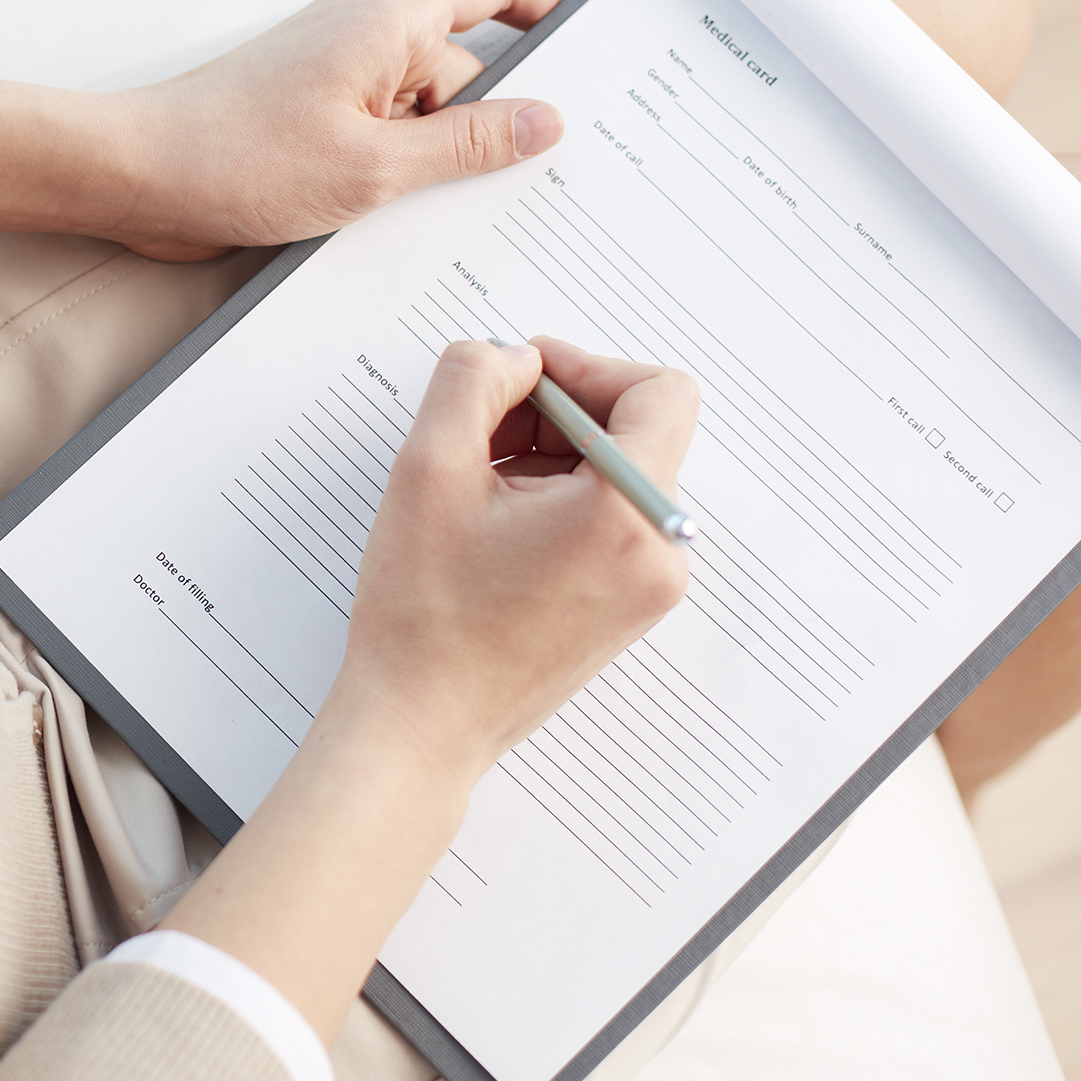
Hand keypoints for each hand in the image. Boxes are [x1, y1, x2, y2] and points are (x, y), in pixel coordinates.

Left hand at [90, 0, 570, 259]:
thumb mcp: (375, 167)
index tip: (593, 40)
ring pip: (419, 114)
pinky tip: (405, 222)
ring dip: (440, 162)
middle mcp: (362, 38)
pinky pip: (378, 138)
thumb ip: (468, 145)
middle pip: (461, 70)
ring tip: (456, 216)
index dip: (548, 6)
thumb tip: (546, 122)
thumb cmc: (238, 160)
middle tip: (540, 182)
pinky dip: (398, 173)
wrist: (134, 177)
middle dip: (495, 124)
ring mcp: (332, 78)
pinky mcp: (307, 119)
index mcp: (387, 22)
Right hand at [159, 336, 695, 1038]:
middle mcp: (659, 552)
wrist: (420, 723)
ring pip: (620, 473)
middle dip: (558, 414)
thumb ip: (472, 380)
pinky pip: (611, 518)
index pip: (658, 391)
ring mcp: (650, 586)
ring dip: (552, 456)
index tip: (519, 383)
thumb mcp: (428, 468)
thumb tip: (512, 357)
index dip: (585, 368)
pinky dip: (558, 499)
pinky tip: (493, 523)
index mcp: (625, 516)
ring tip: (478, 487)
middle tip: (480, 433)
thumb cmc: (423, 615)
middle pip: (638, 430)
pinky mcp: (628, 607)